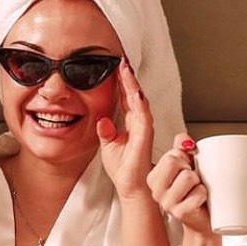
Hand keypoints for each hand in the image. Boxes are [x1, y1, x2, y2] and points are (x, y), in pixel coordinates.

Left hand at [98, 59, 154, 198]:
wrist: (131, 187)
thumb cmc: (123, 168)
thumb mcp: (107, 146)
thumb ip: (105, 131)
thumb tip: (101, 120)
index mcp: (129, 122)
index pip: (125, 96)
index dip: (121, 81)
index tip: (115, 65)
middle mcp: (139, 122)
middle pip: (133, 93)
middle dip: (128, 76)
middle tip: (121, 58)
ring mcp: (144, 128)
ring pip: (139, 100)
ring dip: (133, 84)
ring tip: (126, 68)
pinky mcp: (145, 136)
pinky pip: (143, 116)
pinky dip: (139, 103)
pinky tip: (135, 93)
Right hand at [147, 131, 212, 233]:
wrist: (203, 220)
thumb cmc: (195, 192)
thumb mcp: (187, 165)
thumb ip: (182, 148)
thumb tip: (183, 139)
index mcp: (154, 178)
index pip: (170, 155)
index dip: (184, 158)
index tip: (186, 168)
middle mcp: (156, 191)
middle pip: (174, 162)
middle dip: (189, 168)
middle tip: (192, 180)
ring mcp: (167, 203)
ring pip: (188, 177)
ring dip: (199, 182)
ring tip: (196, 190)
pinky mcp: (180, 213)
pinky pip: (198, 193)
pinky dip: (205, 194)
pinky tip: (201, 201)